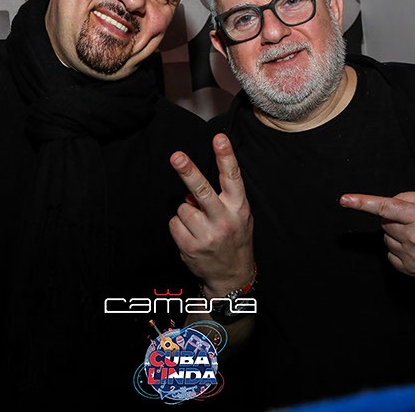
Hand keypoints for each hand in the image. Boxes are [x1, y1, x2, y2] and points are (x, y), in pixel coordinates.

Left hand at [169, 133, 253, 297]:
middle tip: (176, 156)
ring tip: (199, 224)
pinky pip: (174, 224)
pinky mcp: (190, 247)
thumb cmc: (234, 238)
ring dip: (186, 213)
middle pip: (201, 191)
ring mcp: (207, 235)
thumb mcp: (239, 215)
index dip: (225, 156)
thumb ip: (222, 199)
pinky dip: (179, 227)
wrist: (232, 276)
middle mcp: (224, 220)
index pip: (232, 177)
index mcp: (239, 208)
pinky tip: (191, 235)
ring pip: (183, 208)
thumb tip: (192, 191)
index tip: (219, 138)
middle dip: (188, 172)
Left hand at [340, 191, 414, 280]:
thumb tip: (387, 201)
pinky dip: (399, 249)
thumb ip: (410, 197)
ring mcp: (412, 256)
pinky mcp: (410, 270)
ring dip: (396, 235)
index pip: (386, 207)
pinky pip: (390, 255)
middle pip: (384, 223)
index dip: (363, 203)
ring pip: (386, 239)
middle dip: (394, 220)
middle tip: (414, 222)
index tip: (345, 200)